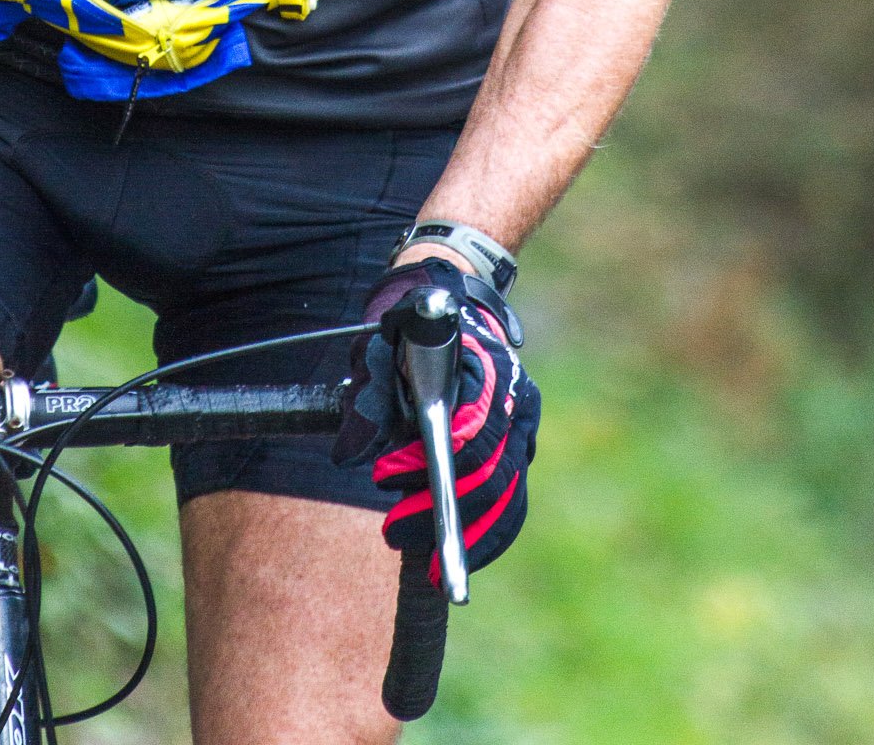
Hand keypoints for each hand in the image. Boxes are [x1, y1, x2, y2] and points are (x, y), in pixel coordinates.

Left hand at [333, 257, 538, 580]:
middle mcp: (514, 398)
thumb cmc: (411, 331)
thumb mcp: (382, 346)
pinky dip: (489, 536)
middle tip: (392, 530)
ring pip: (508, 496)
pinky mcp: (522, 450)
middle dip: (442, 511)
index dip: (427, 463)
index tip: (386, 477)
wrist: (449, 307)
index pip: (468, 428)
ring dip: (467, 534)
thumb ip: (368, 393)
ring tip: (426, 566)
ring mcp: (524, 426)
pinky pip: (513, 504)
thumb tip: (349, 455)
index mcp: (484, 365)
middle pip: (491, 472)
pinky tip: (459, 558)